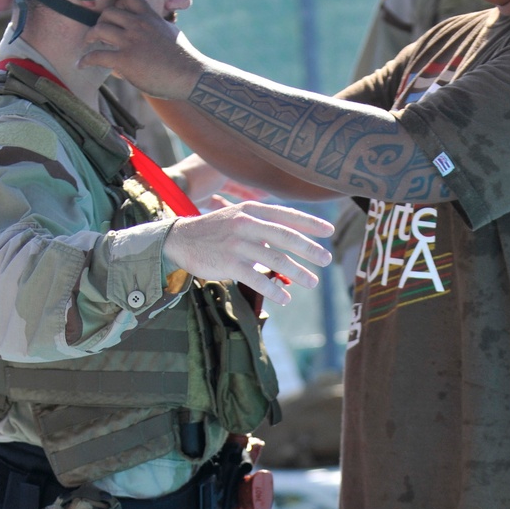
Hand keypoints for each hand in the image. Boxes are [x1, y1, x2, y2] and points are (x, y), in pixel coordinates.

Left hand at [79, 0, 199, 98]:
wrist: (190, 75)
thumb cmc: (185, 59)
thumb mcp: (171, 34)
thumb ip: (158, 28)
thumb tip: (153, 31)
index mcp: (150, 17)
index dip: (118, 5)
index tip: (115, 16)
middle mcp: (138, 25)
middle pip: (109, 12)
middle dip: (101, 21)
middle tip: (98, 32)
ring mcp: (130, 41)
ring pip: (99, 29)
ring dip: (90, 36)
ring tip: (88, 43)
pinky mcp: (125, 60)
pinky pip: (97, 56)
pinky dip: (86, 60)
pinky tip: (82, 65)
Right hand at [163, 201, 331, 304]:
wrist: (180, 239)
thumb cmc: (214, 230)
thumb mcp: (237, 217)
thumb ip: (263, 224)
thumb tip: (292, 238)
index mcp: (251, 210)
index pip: (286, 214)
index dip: (310, 222)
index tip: (329, 230)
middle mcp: (246, 224)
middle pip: (285, 236)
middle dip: (309, 248)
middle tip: (326, 259)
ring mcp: (237, 244)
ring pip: (275, 259)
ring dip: (298, 272)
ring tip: (312, 281)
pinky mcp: (228, 263)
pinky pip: (257, 278)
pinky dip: (274, 290)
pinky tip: (285, 298)